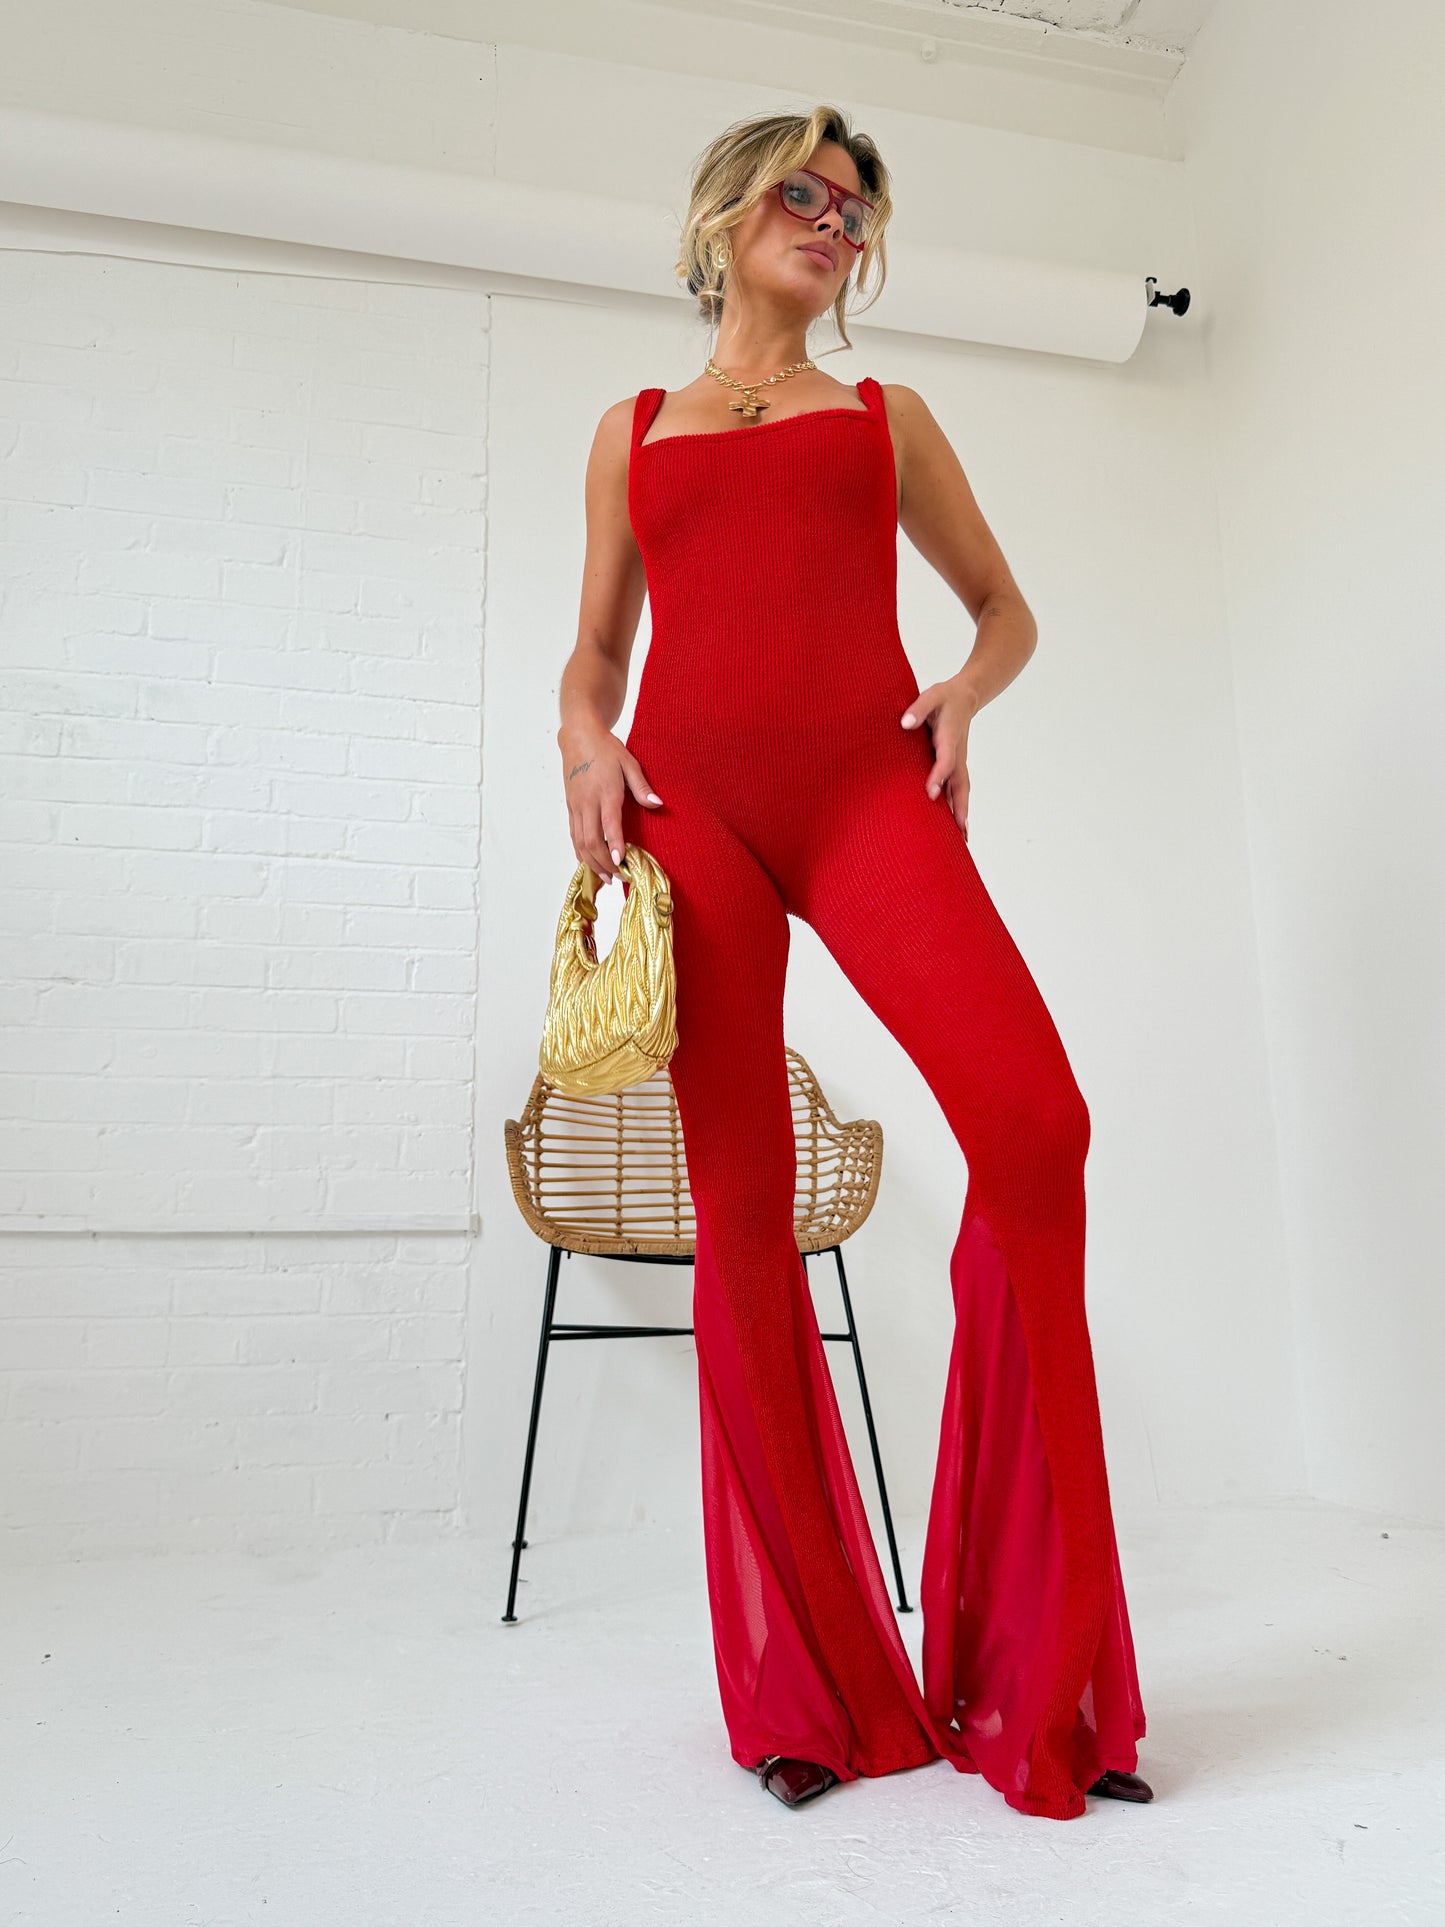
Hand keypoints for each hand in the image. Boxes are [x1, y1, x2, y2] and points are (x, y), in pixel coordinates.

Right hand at [558, 725, 663, 883]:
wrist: (578, 737)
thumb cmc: (606, 749)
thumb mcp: (629, 763)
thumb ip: (642, 787)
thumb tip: (658, 805)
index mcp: (605, 791)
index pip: (609, 824)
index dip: (614, 845)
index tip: (620, 863)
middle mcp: (588, 802)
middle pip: (591, 840)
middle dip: (604, 863)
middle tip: (619, 878)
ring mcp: (576, 806)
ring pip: (579, 842)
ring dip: (591, 863)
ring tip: (606, 878)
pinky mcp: (570, 807)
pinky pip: (574, 835)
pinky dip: (581, 853)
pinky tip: (589, 863)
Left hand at [901, 677, 977, 841]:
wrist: (966, 695)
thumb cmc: (945, 697)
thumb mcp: (931, 695)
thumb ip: (918, 709)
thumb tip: (905, 723)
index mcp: (950, 738)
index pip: (945, 761)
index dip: (939, 776)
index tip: (930, 793)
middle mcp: (957, 754)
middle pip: (961, 784)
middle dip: (960, 807)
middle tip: (959, 832)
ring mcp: (959, 761)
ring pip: (962, 791)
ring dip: (962, 814)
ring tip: (962, 840)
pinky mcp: (956, 765)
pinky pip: (958, 789)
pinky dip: (959, 807)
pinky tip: (956, 827)